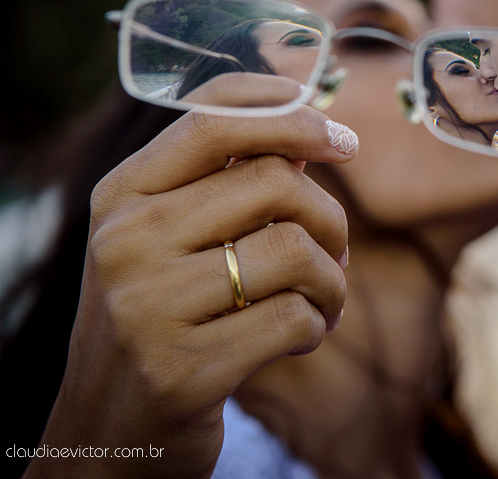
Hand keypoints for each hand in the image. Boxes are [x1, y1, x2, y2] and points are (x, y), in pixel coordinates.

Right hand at [27, 104, 357, 478]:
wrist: (109, 429)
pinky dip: (318, 325)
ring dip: (332, 279)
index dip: (291, 114)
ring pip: (295, 250)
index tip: (341, 140)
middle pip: (275, 182)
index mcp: (122, 195)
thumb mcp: (172, 238)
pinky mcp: (182, 369)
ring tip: (324, 300)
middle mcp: (125, 241)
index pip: (214, 118)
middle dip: (330, 216)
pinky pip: (294, 318)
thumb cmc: (162, 314)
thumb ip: (229, 182)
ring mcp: (147, 307)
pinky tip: (304, 338)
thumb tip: (312, 130)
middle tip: (336, 250)